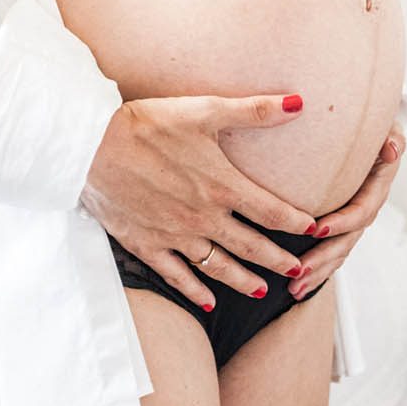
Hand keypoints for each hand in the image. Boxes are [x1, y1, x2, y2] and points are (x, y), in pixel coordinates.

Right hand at [80, 92, 319, 310]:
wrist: (89, 146)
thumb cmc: (148, 123)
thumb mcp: (205, 110)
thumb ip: (255, 110)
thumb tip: (300, 104)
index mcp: (222, 186)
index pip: (273, 212)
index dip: (298, 223)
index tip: (317, 230)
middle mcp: (203, 217)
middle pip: (252, 247)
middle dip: (279, 261)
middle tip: (300, 272)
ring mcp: (174, 236)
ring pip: (219, 268)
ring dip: (244, 281)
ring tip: (263, 290)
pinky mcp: (146, 245)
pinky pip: (177, 276)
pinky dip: (195, 291)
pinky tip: (208, 302)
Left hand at [286, 126, 406, 299]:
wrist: (374, 140)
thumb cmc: (376, 132)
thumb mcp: (387, 130)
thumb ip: (392, 139)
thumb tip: (392, 150)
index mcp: (376, 190)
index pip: (360, 211)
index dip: (341, 222)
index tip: (316, 229)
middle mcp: (366, 210)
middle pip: (346, 241)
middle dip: (323, 259)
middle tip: (299, 273)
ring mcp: (354, 223)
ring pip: (338, 253)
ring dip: (317, 273)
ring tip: (293, 290)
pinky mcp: (342, 228)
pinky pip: (331, 253)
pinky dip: (317, 271)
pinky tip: (296, 288)